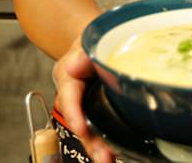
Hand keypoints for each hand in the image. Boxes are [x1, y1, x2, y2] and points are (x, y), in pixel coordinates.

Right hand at [53, 35, 114, 162]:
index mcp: (69, 79)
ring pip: (92, 131)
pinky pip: (105, 129)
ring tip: (110, 159)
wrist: (102, 42)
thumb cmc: (93, 42)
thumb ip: (83, 52)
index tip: (80, 127)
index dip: (74, 113)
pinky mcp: (104, 112)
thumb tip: (75, 65)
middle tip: (103, 156)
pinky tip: (123, 151)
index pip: (68, 97)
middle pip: (80, 123)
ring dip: (101, 147)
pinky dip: (113, 142)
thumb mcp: (87, 40)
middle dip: (91, 141)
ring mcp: (90, 107)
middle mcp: (77, 98)